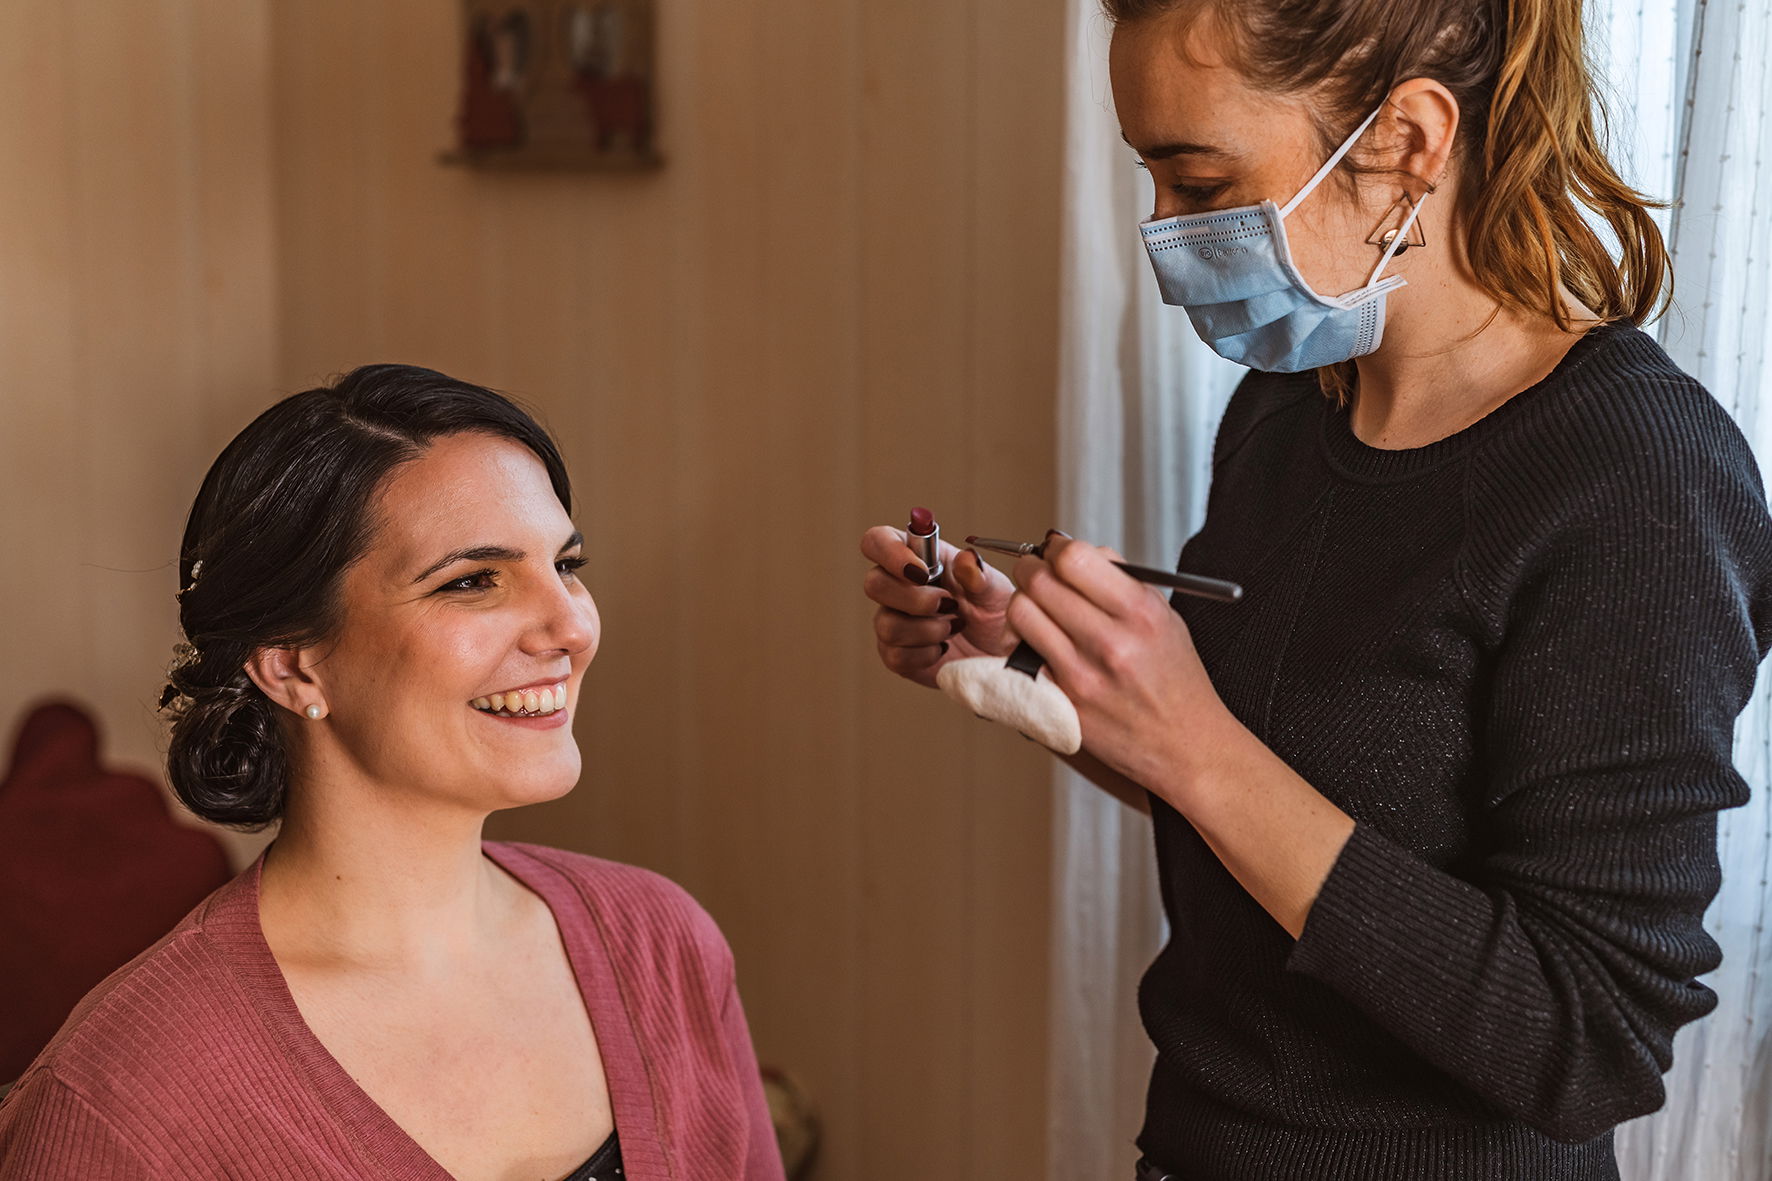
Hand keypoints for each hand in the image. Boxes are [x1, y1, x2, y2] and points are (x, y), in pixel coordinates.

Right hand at [859, 525, 1015, 687]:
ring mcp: (894, 621)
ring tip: (953, 628)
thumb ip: (979, 575)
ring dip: (927, 630)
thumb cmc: (995, 615)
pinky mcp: (896, 654)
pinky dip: (925, 654)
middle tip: (949, 605)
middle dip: (915, 599)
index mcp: (919, 559)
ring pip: (885, 624)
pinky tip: (943, 649)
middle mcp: (900, 588)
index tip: (920, 573)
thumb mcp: (995, 591)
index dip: (890, 553)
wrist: (999, 655)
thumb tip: (965, 559)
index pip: (878, 541)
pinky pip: (895, 655)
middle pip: (873, 583)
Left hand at [1005, 534, 1234, 796]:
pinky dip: (1023, 642)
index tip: (1056, 551)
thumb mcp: (1164, 618)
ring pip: (1022, 614)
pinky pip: (1022, 655)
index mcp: (1140, 613)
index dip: (1056, 548)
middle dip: (1031, 568)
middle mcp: (1110, 642)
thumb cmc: (1175, 679)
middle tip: (1035, 572)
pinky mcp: (1063, 702)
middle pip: (1040, 582)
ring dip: (1022, 603)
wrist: (1185, 746)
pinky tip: (1039, 642)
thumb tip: (1070, 549)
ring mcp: (1082, 675)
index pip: (1075, 559)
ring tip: (1036, 608)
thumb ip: (1119, 579)